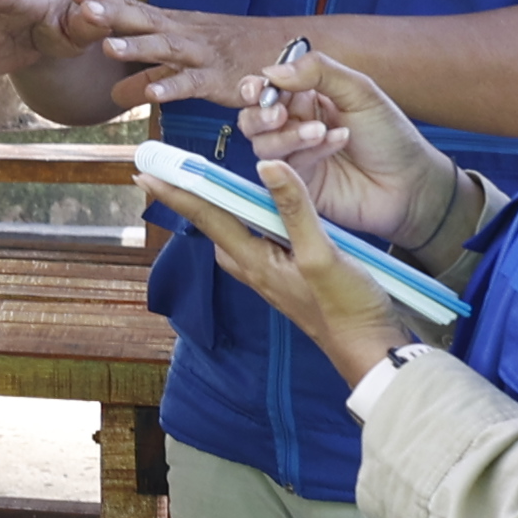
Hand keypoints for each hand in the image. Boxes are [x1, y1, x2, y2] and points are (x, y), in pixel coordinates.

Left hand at [87, 0, 286, 114]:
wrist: (287, 49)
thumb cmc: (233, 55)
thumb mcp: (186, 65)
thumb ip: (149, 77)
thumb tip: (113, 95)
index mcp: (174, 26)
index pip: (134, 10)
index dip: (104, 0)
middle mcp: (185, 34)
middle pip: (144, 20)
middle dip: (111, 12)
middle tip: (80, 4)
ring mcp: (202, 54)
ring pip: (166, 48)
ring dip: (138, 47)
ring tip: (107, 47)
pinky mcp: (218, 78)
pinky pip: (193, 83)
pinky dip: (174, 86)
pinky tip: (152, 93)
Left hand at [165, 149, 428, 389]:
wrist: (373, 351)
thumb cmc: (348, 309)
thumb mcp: (322, 255)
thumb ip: (294, 209)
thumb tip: (265, 166)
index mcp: (257, 262)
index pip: (209, 218)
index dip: (177, 193)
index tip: (145, 174)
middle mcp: (258, 269)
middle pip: (216, 229)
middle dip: (193, 201)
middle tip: (177, 174)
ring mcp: (276, 276)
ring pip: (238, 237)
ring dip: (224, 211)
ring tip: (215, 186)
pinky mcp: (295, 278)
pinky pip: (263, 243)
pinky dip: (256, 221)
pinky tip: (271, 214)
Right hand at [237, 45, 450, 249]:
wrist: (411, 183)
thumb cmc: (391, 135)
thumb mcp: (360, 91)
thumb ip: (318, 72)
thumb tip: (273, 70)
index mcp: (307, 97)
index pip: (265, 88)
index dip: (255, 87)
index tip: (260, 88)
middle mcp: (296, 126)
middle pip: (252, 118)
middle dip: (260, 114)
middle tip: (281, 114)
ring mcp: (295, 157)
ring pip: (262, 145)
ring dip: (288, 135)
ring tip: (320, 131)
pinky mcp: (298, 184)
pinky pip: (284, 167)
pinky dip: (308, 151)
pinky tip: (337, 142)